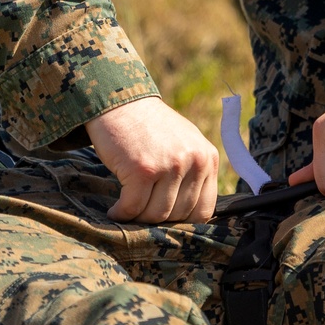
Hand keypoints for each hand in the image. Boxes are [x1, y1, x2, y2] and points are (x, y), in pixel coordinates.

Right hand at [86, 98, 218, 222]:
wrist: (120, 103)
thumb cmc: (150, 128)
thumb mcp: (185, 143)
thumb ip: (193, 173)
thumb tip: (189, 217)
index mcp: (208, 158)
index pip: (204, 210)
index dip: (182, 221)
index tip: (164, 219)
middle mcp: (194, 161)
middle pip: (178, 215)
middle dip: (156, 219)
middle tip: (140, 211)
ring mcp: (169, 165)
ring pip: (155, 215)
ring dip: (137, 217)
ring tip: (128, 208)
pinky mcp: (142, 170)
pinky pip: (133, 208)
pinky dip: (121, 213)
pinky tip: (115, 209)